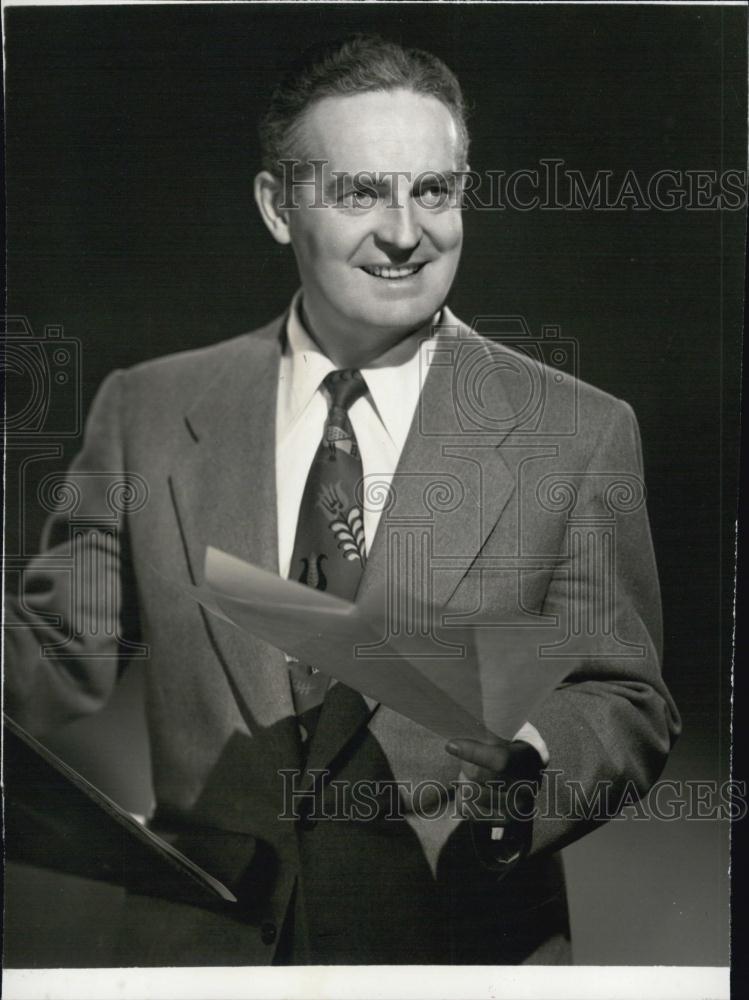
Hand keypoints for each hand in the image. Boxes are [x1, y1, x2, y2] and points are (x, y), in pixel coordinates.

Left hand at [445, 737, 543, 871]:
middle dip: (465, 763)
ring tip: (473, 770)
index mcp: (535, 754)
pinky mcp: (504, 822)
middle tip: (464, 753)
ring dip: (464, 779)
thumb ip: (491, 725)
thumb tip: (465, 723)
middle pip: (480, 777)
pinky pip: (467, 810)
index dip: (473, 752)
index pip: (500, 760)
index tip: (450, 745)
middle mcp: (532, 785)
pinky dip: (462, 796)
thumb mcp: (507, 724)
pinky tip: (474, 786)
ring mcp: (520, 807)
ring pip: (470, 793)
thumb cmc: (508, 737)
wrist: (522, 763)